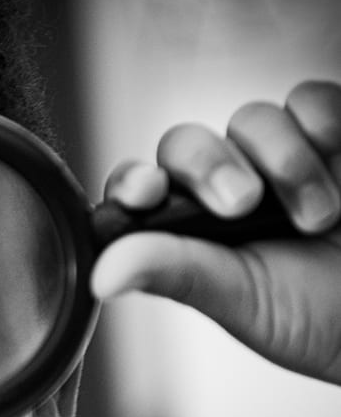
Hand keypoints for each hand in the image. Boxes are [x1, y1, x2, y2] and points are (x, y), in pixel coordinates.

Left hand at [92, 80, 340, 384]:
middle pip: (188, 145)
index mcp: (189, 227)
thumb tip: (101, 274)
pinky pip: (312, 100)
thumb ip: (176, 274)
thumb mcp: (243, 302)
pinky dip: (320, 118)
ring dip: (282, 161)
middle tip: (242, 205)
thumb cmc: (318, 316)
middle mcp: (228, 185)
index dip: (134, 183)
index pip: (140, 189)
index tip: (144, 192)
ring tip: (316, 217)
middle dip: (208, 167)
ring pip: (252, 120)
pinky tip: (335, 151)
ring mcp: (281, 159)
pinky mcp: (335, 140)